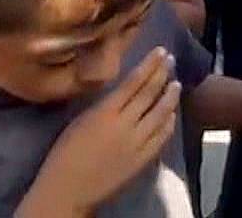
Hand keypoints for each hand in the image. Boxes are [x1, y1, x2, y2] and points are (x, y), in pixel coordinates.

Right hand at [24, 50, 180, 214]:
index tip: (160, 52)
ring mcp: (137, 144)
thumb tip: (123, 90)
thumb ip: (103, 105)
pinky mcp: (142, 160)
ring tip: (176, 84)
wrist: (68, 190)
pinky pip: (162, 137)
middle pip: (150, 94)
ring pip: (161, 114)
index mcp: (105, 113)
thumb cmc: (65, 153)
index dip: (149, 65)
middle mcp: (125, 125)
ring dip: (170, 97)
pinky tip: (172, 114)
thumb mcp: (80, 120)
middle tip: (171, 60)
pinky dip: (169, 123)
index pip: (133, 82)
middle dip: (163, 74)